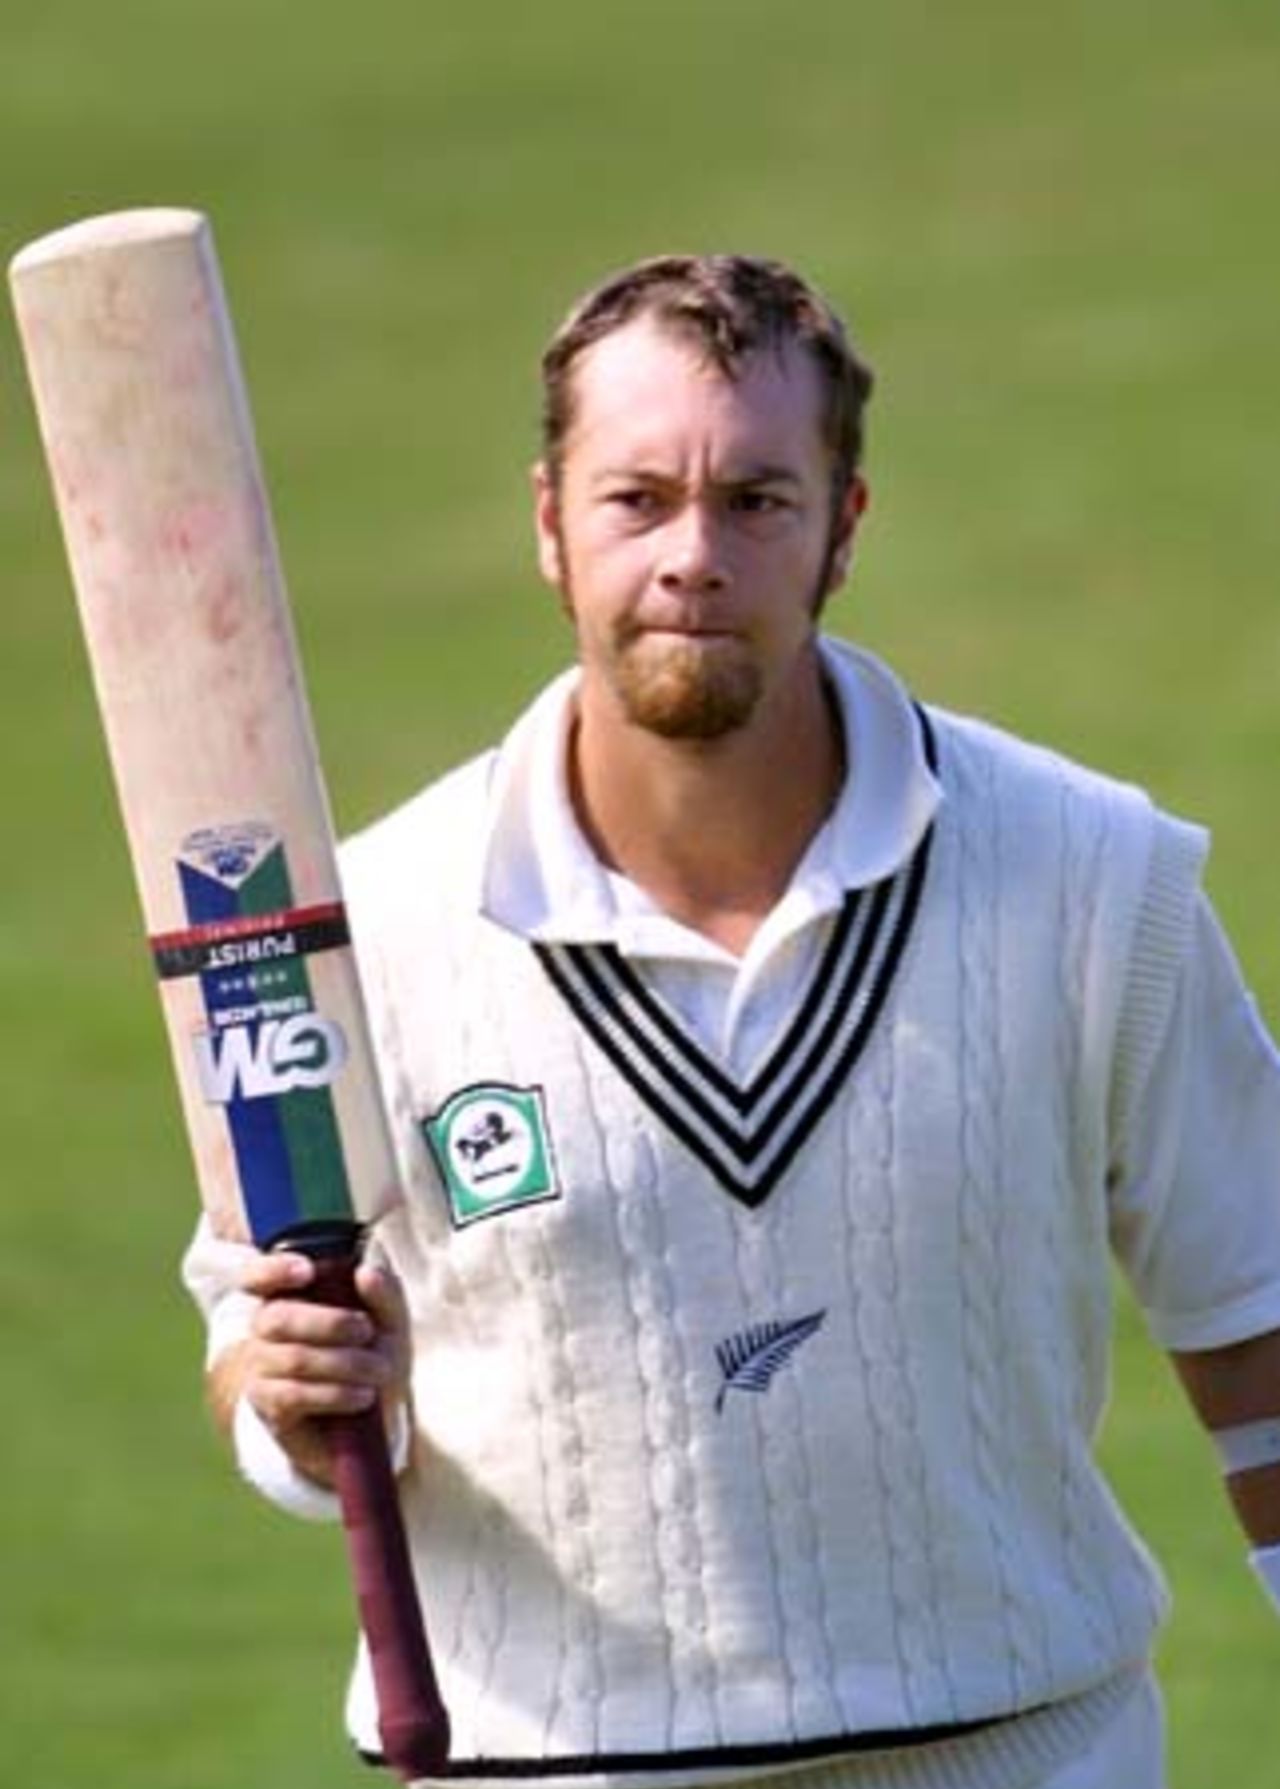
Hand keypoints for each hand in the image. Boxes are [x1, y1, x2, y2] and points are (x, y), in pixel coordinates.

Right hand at [236, 1251, 411, 1488]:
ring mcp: (263, 1369)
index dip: (273, 1269)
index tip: (308, 1270)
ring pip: (292, 1358)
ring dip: (344, 1363)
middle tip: (367, 1331)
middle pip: (277, 1317)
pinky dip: (334, 1393)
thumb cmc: (374, 1358)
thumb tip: (366, 1272)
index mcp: (290, 1297)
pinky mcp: (270, 1407)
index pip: (258, 1276)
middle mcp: (267, 1330)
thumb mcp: (391, 1324)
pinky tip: (362, 1396)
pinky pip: (293, 1395)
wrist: (375, 1421)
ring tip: (379, 1370)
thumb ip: (385, 1294)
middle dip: (329, 1323)